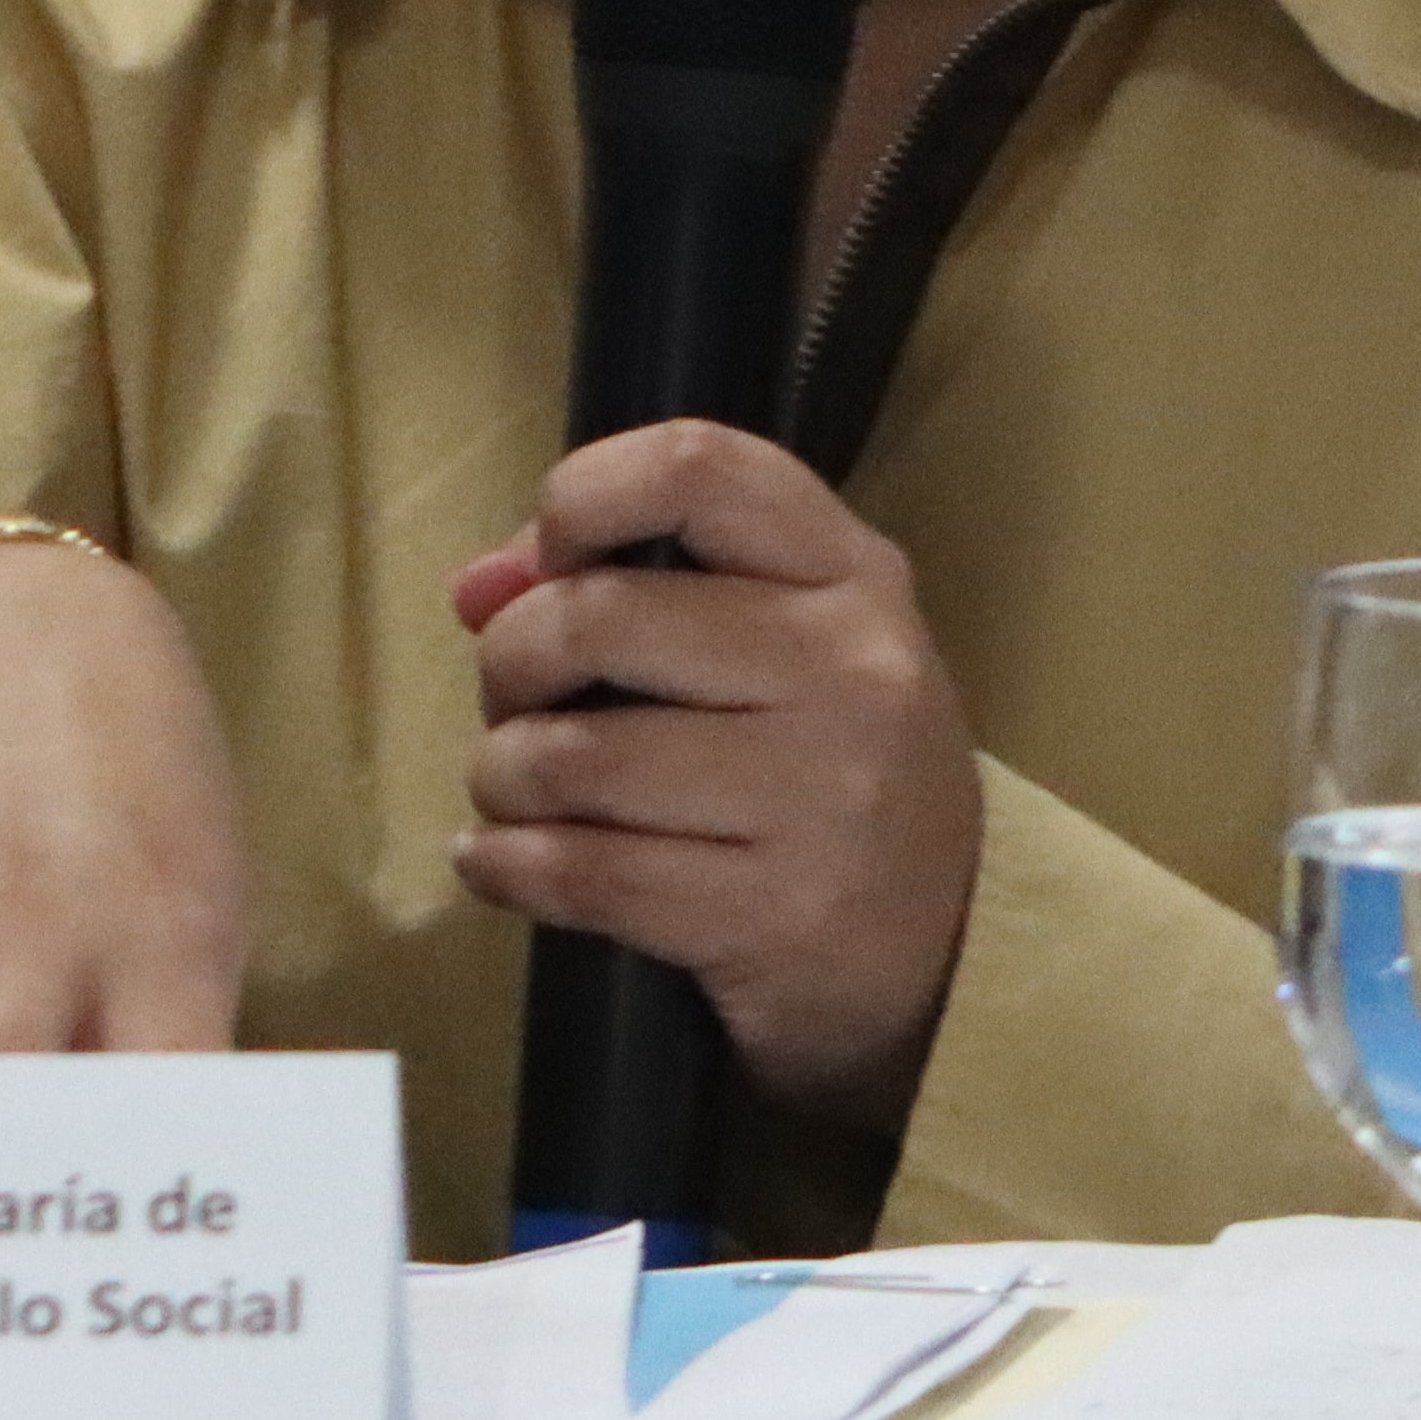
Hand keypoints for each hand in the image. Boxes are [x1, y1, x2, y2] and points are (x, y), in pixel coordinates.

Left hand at [450, 420, 982, 1127]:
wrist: (942, 951)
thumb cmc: (830, 767)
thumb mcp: (781, 643)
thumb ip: (637, 582)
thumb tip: (479, 589)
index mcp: (850, 574)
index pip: (697, 468)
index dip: (584, 497)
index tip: (555, 559)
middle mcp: (848, 670)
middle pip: (602, 616)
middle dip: (512, 659)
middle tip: (514, 699)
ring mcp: (818, 798)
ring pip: (574, 757)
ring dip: (502, 775)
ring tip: (512, 788)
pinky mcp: (771, 914)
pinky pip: (580, 873)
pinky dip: (504, 865)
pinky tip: (502, 862)